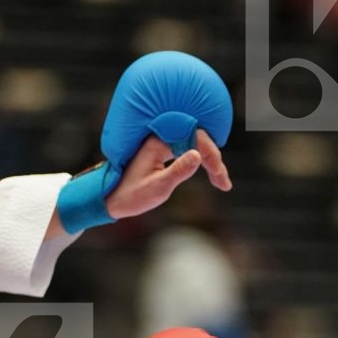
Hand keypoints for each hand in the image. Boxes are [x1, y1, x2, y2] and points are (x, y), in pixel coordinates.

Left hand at [103, 129, 230, 221]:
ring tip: (224, 184)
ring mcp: (163, 144)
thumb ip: (178, 171)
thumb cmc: (132, 195)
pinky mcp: (164, 152)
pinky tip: (213, 175)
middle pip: (197, 140)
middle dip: (214, 160)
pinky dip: (203, 164)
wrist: (112, 200)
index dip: (210, 153)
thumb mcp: (158, 187)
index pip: (193, 137)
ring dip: (211, 163)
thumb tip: (198, 155)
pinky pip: (189, 151)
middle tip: (225, 184)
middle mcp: (161, 138)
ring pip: (196, 146)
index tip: (218, 174)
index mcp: (157, 141)